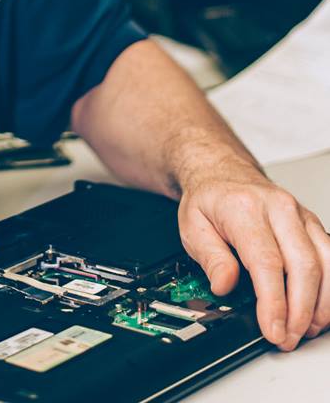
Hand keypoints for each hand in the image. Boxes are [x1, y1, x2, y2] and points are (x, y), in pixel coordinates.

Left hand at [177, 159, 329, 350]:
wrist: (222, 172)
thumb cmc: (210, 198)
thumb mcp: (192, 226)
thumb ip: (209, 257)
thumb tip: (224, 285)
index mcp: (244, 208)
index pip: (266, 262)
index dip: (273, 302)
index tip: (272, 329)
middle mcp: (278, 208)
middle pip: (303, 266)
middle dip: (299, 311)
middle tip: (287, 337)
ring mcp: (300, 215)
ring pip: (326, 264)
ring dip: (320, 304)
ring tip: (303, 328)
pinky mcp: (312, 224)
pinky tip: (318, 308)